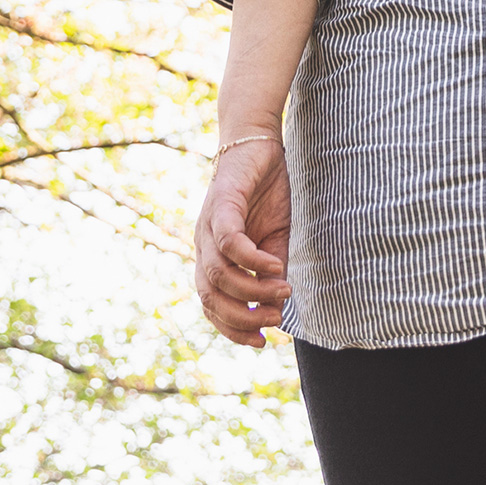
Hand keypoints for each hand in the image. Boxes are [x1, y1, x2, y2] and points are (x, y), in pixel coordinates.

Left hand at [192, 137, 292, 347]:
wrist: (260, 143)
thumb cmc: (266, 191)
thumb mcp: (275, 238)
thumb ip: (273, 269)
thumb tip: (280, 303)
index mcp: (212, 257)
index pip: (211, 304)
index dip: (232, 328)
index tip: (261, 342)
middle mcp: (203, 245)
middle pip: (208, 296)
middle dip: (241, 317)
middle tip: (274, 321)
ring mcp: (208, 225)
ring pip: (218, 273)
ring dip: (251, 291)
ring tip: (282, 294)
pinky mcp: (221, 204)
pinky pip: (229, 242)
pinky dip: (250, 260)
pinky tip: (273, 266)